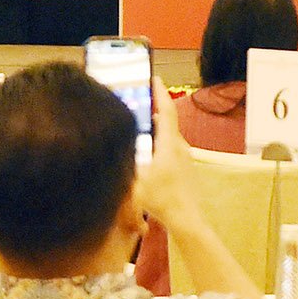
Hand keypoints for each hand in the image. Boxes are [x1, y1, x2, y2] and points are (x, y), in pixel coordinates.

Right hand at [133, 81, 200, 232]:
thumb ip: (122, 162)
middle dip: (153, 109)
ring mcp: (185, 158)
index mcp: (170, 144)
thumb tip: (110, 147)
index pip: (167, 111)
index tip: (155, 78)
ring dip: (155, 128)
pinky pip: (170, 148)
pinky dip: (158, 143)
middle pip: (167, 122)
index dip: (160, 92)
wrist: (186, 220)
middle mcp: (180, 147)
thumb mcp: (134, 180)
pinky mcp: (184, 169)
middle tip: (139, 99)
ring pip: (168, 137)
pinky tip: (146, 152)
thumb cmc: (162, 200)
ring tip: (138, 125)